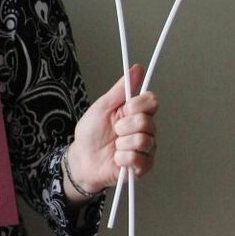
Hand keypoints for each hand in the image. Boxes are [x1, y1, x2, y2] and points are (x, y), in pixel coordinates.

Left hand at [65, 65, 158, 198]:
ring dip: (122, 143)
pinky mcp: (142, 166)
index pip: (152, 101)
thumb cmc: (91, 132)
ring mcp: (145, 148)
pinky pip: (138, 159)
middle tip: (115, 131)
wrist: (82, 159)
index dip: (138, 105)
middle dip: (124, 126)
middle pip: (147, 122)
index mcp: (136, 112)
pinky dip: (122, 158)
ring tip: (115, 146)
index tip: (125, 108)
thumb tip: (137, 69)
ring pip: (143, 141)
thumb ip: (120, 89)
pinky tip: (117, 158)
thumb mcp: (102, 107)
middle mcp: (145, 129)